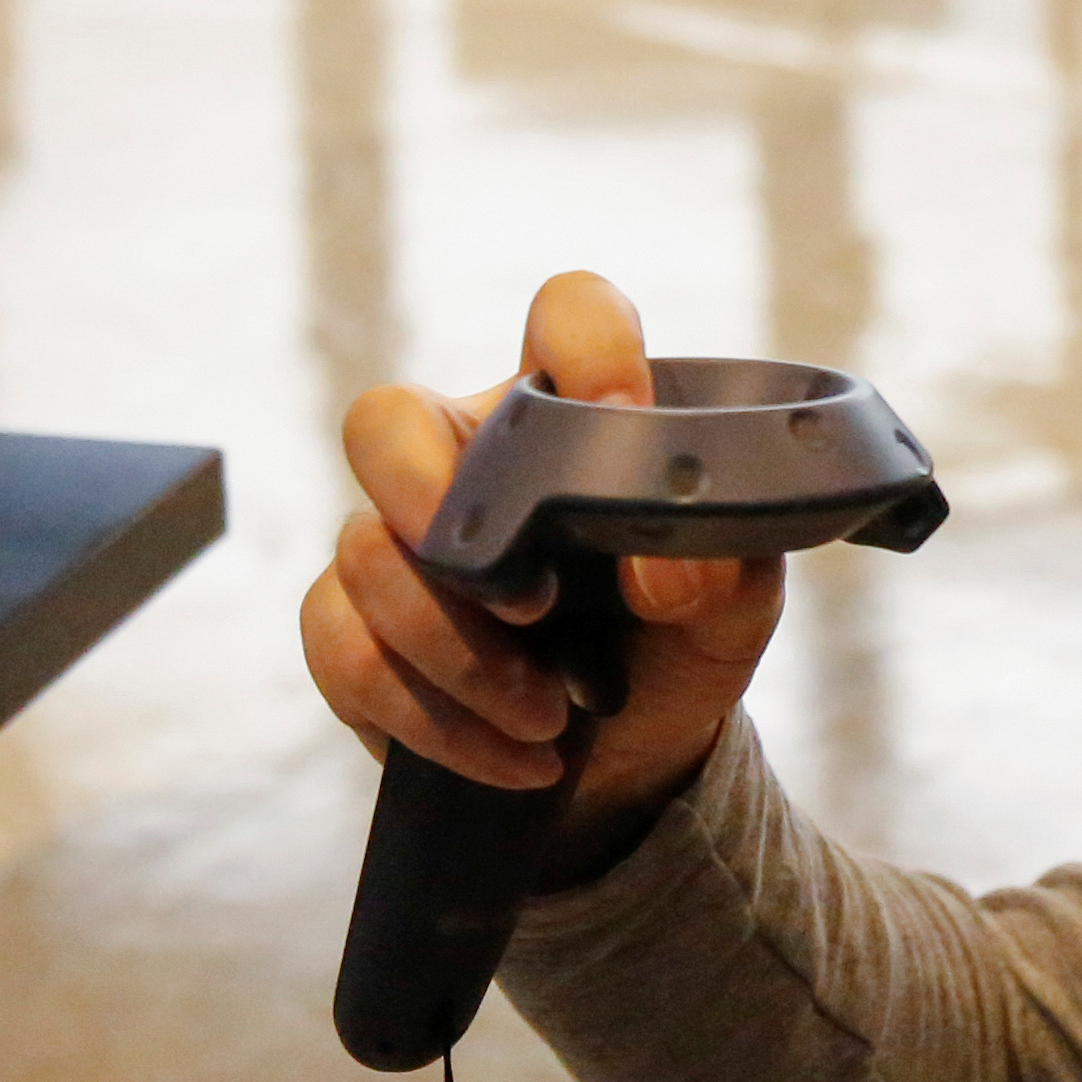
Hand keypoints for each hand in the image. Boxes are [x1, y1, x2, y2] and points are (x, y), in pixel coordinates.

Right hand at [301, 271, 783, 875]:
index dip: (588, 347)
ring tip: (550, 717)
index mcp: (570, 415)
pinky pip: (348, 655)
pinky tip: (517, 757)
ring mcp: (394, 545)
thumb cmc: (677, 648)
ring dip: (463, 657)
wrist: (631, 765)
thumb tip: (667, 572)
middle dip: (431, 501)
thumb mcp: (733, 610)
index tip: (624, 423)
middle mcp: (466, 459)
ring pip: (364, 556)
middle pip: (383, 419)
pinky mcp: (353, 632)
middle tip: (527, 600)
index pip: (565, 316)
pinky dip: (439, 722)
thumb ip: (725, 571)